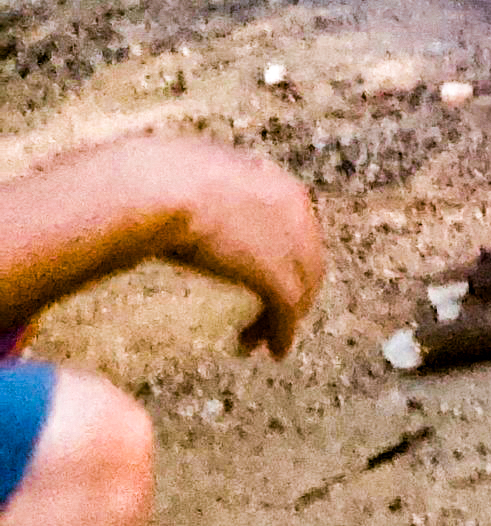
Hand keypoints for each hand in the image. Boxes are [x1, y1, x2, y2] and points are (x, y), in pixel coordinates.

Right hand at [67, 137, 325, 356]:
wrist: (152, 187)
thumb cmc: (149, 177)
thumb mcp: (184, 175)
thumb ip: (193, 187)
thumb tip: (161, 191)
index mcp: (271, 181)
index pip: (292, 220)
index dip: (281, 249)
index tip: (262, 269)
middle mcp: (292, 210)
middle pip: (305, 256)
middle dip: (290, 285)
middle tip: (270, 313)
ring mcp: (289, 243)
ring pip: (300, 287)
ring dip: (281, 317)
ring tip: (258, 342)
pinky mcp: (276, 276)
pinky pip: (287, 311)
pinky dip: (282, 333)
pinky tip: (271, 350)